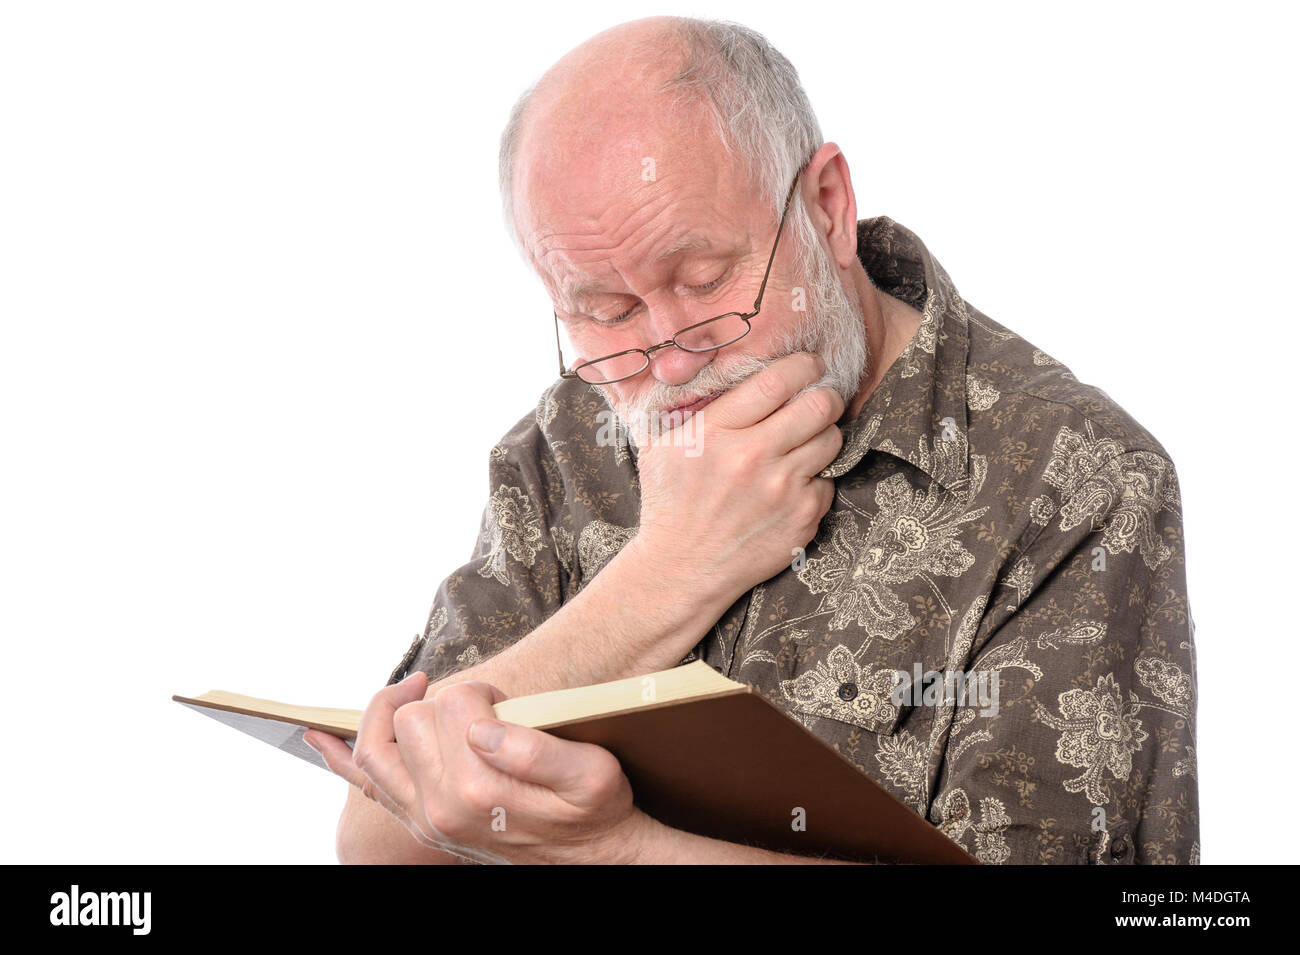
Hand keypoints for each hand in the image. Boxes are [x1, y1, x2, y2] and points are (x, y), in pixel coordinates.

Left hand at [306, 672, 650, 863]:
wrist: (592, 860)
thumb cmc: (594, 811)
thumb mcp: (592, 774)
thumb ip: (537, 750)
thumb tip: (484, 728)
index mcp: (478, 788)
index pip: (452, 704)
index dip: (481, 692)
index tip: (505, 703)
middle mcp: (441, 806)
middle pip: (411, 719)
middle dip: (444, 701)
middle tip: (482, 709)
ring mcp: (425, 818)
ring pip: (375, 749)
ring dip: (392, 714)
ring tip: (418, 695)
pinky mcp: (421, 822)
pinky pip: (367, 783)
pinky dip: (339, 755)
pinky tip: (318, 736)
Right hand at [631, 351, 843, 603]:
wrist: (681, 569)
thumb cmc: (669, 502)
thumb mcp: (660, 445)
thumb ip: (687, 405)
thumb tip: (714, 365)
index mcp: (716, 432)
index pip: (777, 381)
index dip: (803, 365)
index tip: (809, 365)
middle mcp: (752, 458)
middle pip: (819, 405)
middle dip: (826, 396)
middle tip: (819, 400)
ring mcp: (782, 491)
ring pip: (832, 440)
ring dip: (824, 435)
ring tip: (805, 442)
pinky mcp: (802, 519)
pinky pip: (828, 481)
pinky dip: (815, 479)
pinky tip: (791, 486)